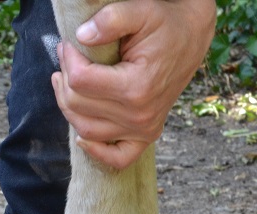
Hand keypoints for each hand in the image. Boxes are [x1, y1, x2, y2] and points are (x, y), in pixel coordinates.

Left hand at [51, 0, 216, 168]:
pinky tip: (82, 136)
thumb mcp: (141, 11)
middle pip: (78, 105)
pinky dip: (96, 151)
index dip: (67, 60)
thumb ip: (111, 19)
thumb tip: (80, 36)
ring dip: (68, 107)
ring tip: (65, 83)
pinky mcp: (146, 135)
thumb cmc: (165, 23)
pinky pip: (117, 157)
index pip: (81, 81)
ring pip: (86, 129)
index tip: (67, 44)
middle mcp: (139, 114)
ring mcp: (143, 128)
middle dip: (65, 79)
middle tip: (66, 59)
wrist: (191, 36)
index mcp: (137, 86)